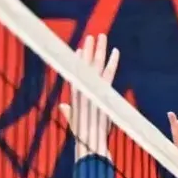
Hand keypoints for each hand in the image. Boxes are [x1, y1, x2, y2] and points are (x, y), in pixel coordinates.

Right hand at [61, 34, 118, 159]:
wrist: (90, 142)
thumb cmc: (83, 136)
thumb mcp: (74, 121)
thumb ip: (69, 112)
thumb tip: (63, 106)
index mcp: (76, 94)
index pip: (77, 73)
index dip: (78, 61)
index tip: (79, 50)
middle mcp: (83, 88)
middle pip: (85, 65)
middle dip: (89, 49)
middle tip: (91, 36)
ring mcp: (92, 89)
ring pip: (96, 65)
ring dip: (98, 49)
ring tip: (100, 36)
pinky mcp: (102, 92)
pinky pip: (108, 74)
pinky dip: (111, 62)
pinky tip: (115, 51)